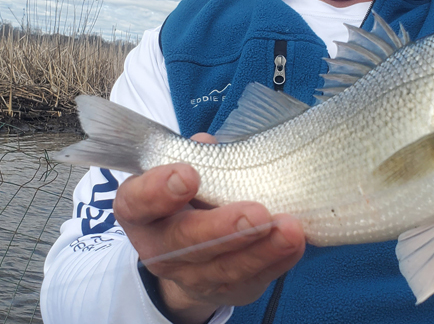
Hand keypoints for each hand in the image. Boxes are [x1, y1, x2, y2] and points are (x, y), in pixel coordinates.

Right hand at [112, 133, 305, 323]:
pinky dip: (277, 261)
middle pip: (185, 242)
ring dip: (260, 249)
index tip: (188, 174)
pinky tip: (295, 243)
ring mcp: (192, 276)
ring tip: (289, 229)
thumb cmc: (188, 198)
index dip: (159, 191)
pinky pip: (254, 279)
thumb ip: (199, 157)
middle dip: (222, 228)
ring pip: (225, 267)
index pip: (138, 202)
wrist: (190, 254)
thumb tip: (211, 143)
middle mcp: (159, 247)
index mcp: (140, 211)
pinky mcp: (228, 290)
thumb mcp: (183, 171)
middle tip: (256, 213)